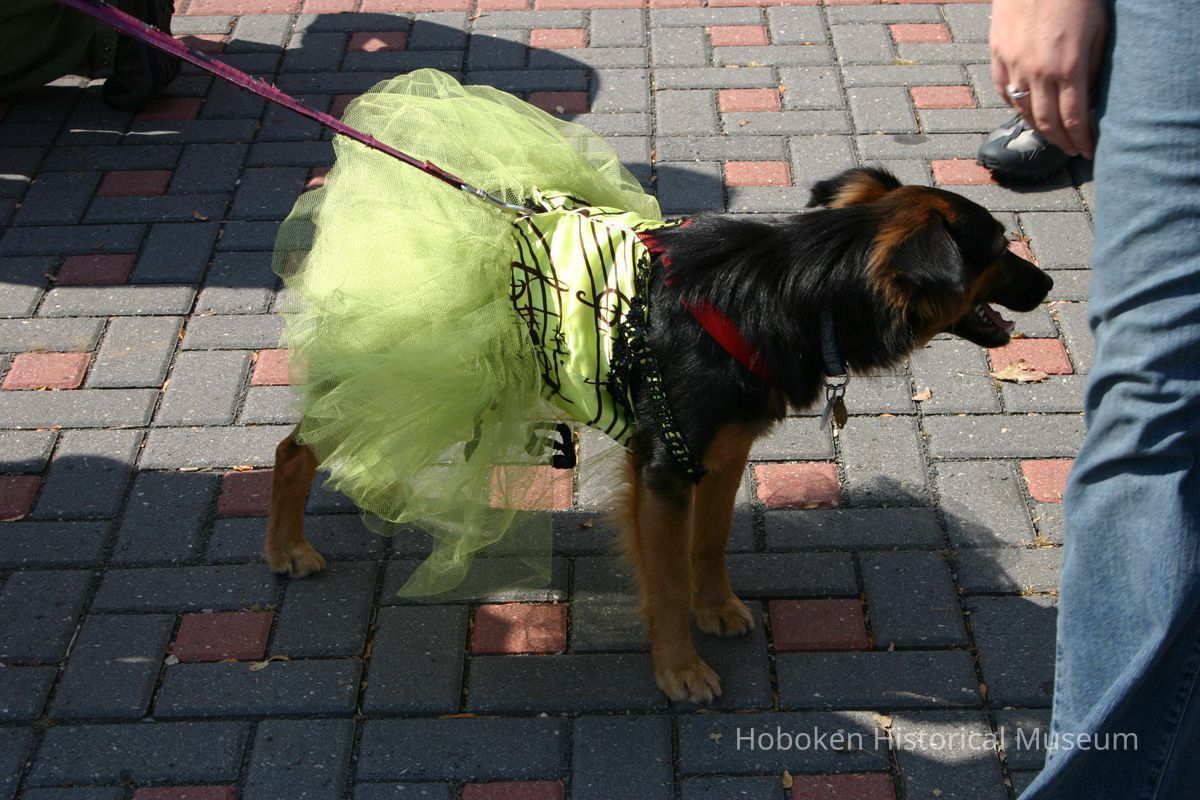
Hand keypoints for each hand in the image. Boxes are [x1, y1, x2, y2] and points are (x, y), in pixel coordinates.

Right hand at [989, 0, 1108, 158]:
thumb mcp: (1097, 32)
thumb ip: (1092, 68)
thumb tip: (1090, 99)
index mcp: (1069, 68)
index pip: (1074, 120)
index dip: (1081, 141)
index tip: (1087, 152)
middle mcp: (1039, 73)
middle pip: (1047, 123)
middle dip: (1061, 141)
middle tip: (1071, 150)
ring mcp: (1014, 66)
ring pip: (1023, 111)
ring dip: (1038, 128)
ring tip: (1051, 134)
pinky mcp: (998, 55)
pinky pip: (1005, 91)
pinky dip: (1015, 106)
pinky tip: (1025, 110)